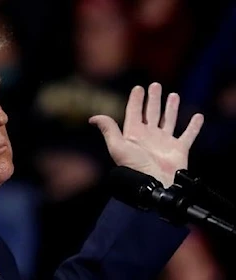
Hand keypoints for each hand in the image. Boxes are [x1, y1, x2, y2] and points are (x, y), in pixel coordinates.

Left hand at [89, 83, 203, 186]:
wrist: (154, 183)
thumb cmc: (134, 166)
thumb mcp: (117, 146)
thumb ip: (108, 130)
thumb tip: (93, 118)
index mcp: (134, 134)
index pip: (134, 112)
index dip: (136, 100)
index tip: (138, 87)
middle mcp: (149, 136)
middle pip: (151, 113)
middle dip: (153, 99)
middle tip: (155, 85)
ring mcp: (164, 142)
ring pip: (168, 120)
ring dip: (171, 108)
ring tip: (173, 95)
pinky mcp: (179, 149)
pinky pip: (188, 134)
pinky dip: (194, 126)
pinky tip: (198, 116)